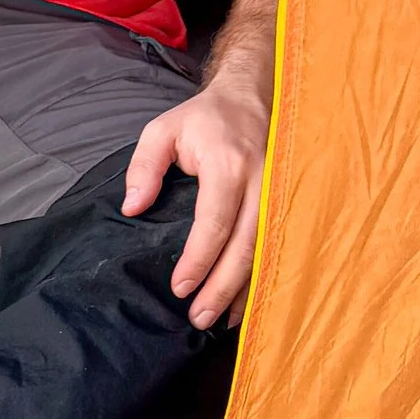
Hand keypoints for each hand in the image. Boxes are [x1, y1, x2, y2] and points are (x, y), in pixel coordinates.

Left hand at [124, 70, 270, 329]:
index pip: (214, 221)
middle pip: (246, 245)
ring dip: (244, 290)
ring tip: (220, 322)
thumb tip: (132, 208)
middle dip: (222, 286)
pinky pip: (276, 246)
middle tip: (199, 318)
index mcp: (228, 164)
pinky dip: (261, 277)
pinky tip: (245, 303)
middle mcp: (262, 181)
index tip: (180, 287)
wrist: (253, 97)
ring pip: (265, 251)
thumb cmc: (203, 119)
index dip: (199, 258)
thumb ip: (143, 167)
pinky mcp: (287, 203)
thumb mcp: (162, 131)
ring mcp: (280, 193)